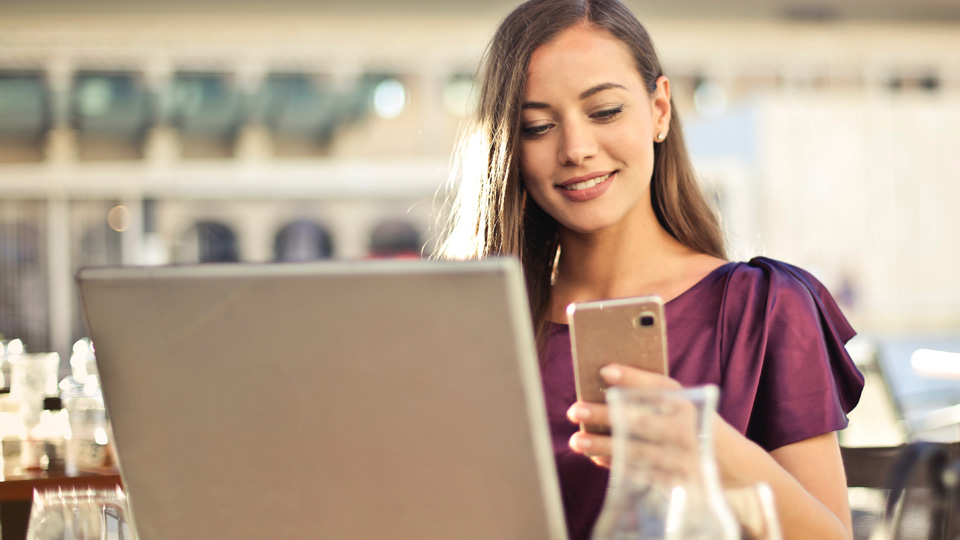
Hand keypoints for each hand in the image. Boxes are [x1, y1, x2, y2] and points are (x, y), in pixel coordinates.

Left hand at [566, 364, 689, 475]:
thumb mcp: (685, 406)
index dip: (632, 378)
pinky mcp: (676, 483)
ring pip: (636, 451)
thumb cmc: (693, 426)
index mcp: (689, 404)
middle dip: (606, 415)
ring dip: (603, 445)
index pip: (660, 387)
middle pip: (641, 421)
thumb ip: (652, 394)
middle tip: (575, 410)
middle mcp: (686, 430)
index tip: (604, 370)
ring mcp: (682, 459)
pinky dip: (617, 465)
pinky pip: (641, 474)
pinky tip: (596, 458)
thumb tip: (606, 380)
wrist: (732, 467)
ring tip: (576, 440)